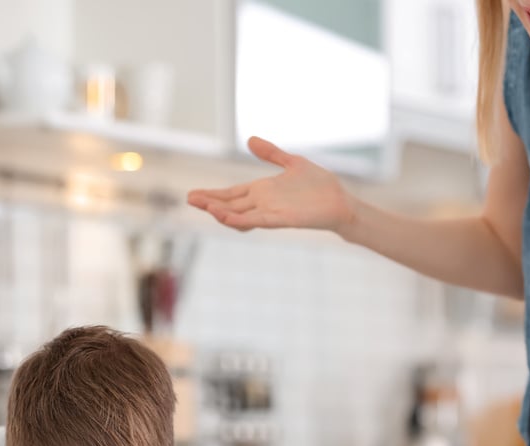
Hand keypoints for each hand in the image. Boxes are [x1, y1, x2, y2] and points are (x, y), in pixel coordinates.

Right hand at [187, 136, 355, 233]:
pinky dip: (241, 220)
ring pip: (240, 215)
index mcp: (263, 191)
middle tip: (188, 199)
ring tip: (204, 206)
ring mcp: (272, 212)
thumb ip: (271, 154)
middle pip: (230, 205)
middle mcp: (264, 203)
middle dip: (209, 203)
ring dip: (221, 212)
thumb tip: (250, 140)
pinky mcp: (283, 219)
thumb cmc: (319, 186)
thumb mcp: (292, 163)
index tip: (192, 194)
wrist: (341, 202)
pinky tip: (227, 216)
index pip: (232, 194)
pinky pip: (259, 221)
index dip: (213, 194)